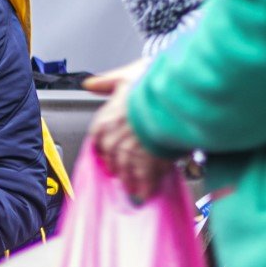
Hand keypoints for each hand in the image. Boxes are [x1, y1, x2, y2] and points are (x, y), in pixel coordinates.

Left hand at [85, 66, 175, 201]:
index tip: (107, 156)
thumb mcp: (127, 75)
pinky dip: (147, 185)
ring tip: (134, 189)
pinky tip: (148, 191)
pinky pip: (146, 175)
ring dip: (131, 180)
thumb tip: (90, 85)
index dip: (104, 149)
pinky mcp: (151, 156)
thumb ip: (108, 82)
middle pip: (112, 157)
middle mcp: (116, 133)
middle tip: (122, 177)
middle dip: (118, 168)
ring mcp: (133, 146)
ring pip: (127, 168)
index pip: (98, 139)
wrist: (177, 90)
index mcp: (108, 116)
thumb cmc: (153, 81)